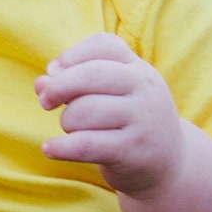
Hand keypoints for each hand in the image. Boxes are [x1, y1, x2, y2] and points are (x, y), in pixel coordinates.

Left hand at [36, 34, 187, 197]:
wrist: (171, 167)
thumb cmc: (129, 122)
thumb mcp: (111, 95)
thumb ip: (76, 82)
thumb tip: (41, 83)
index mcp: (139, 69)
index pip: (104, 45)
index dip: (72, 55)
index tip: (55, 71)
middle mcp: (144, 90)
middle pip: (92, 74)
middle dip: (59, 86)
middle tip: (46, 101)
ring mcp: (142, 121)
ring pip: (86, 111)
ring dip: (66, 120)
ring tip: (69, 127)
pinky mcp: (132, 152)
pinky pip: (87, 145)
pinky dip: (62, 147)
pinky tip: (49, 149)